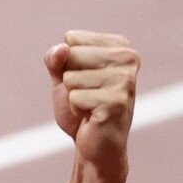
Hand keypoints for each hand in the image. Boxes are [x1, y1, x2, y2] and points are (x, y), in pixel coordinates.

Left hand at [44, 30, 139, 182]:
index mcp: (119, 46)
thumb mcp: (62, 76)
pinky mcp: (117, 101)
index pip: (71, 39)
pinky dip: (76, 109)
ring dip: (73, 96)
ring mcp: (125, 80)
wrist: (94, 144)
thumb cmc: (80, 106)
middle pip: (70, 55)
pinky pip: (75, 97)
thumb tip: (61, 49)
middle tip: (86, 94)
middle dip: (69, 79)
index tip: (83, 77)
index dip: (67, 62)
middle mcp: (127, 58)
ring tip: (90, 105)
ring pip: (71, 78)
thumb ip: (55, 58)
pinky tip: (92, 115)